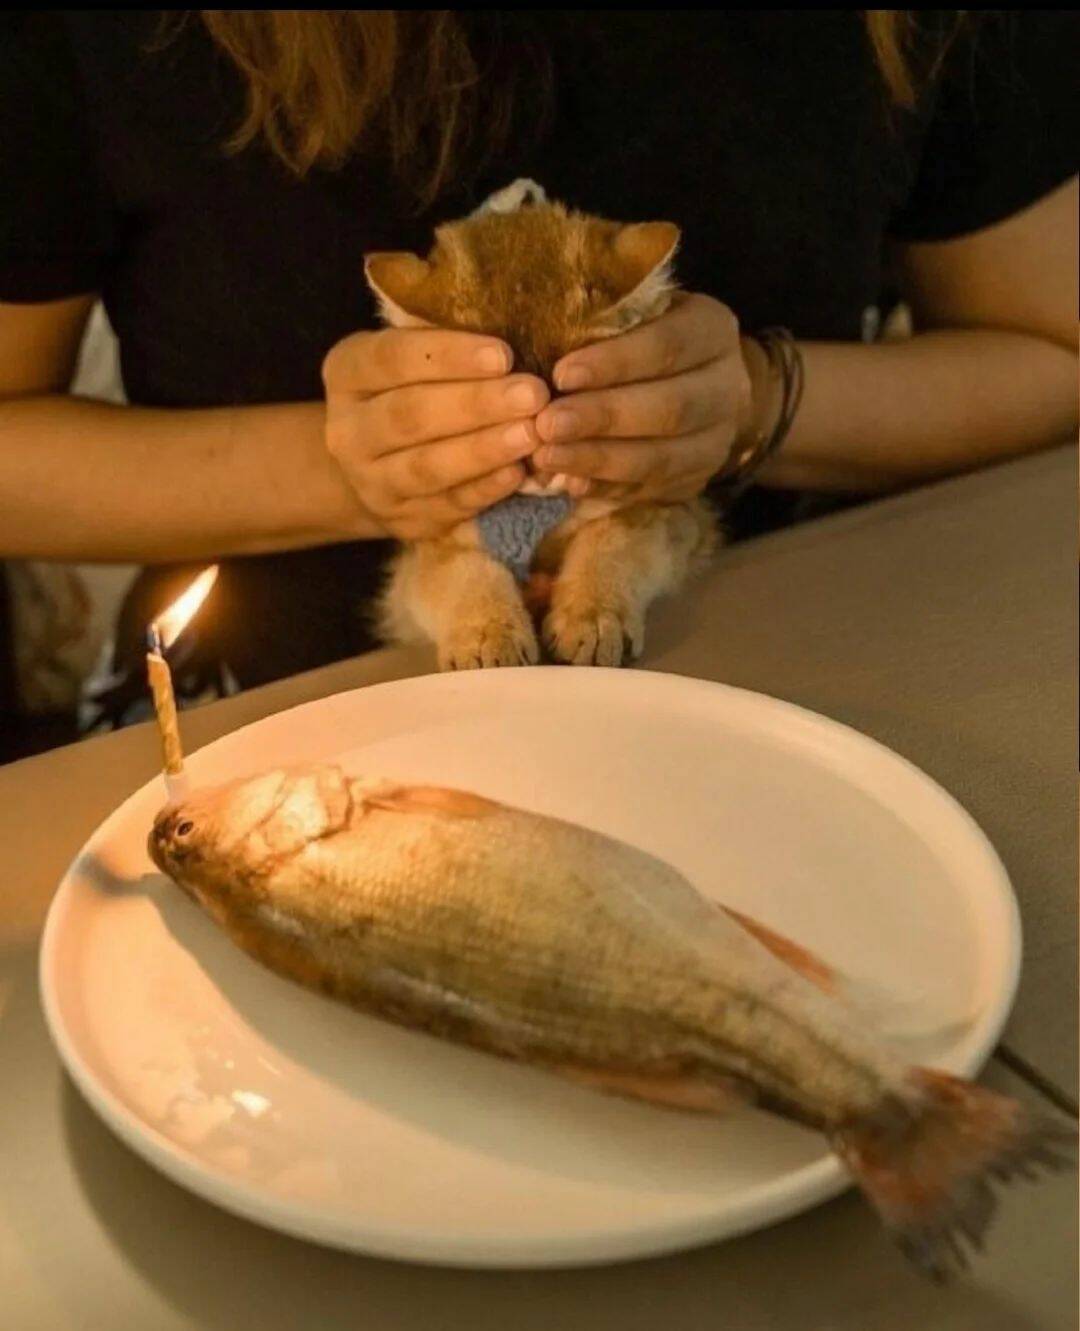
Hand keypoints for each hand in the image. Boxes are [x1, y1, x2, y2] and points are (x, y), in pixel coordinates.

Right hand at [322, 329, 548, 538]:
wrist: (378, 465)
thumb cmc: (413, 389)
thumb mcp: (414, 356)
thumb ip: (448, 344)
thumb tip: (514, 327)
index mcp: (347, 372)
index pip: (392, 359)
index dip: (449, 356)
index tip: (503, 354)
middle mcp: (347, 430)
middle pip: (410, 415)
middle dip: (476, 404)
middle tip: (532, 394)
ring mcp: (371, 481)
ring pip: (426, 467)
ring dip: (483, 450)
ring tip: (531, 433)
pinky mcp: (402, 520)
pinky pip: (446, 506)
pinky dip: (484, 489)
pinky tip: (517, 473)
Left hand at [534, 293, 761, 503]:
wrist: (697, 382)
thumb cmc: (645, 337)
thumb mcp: (635, 314)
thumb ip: (603, 323)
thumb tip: (540, 343)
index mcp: (712, 331)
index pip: (668, 346)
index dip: (615, 362)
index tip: (562, 374)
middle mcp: (727, 388)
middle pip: (669, 409)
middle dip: (603, 418)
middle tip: (547, 424)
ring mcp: (716, 440)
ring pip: (660, 458)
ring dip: (598, 460)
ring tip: (547, 457)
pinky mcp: (696, 479)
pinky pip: (650, 489)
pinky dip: (605, 488)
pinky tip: (569, 483)